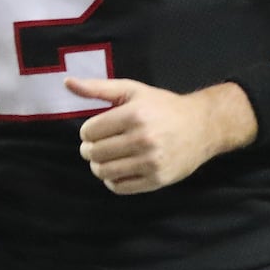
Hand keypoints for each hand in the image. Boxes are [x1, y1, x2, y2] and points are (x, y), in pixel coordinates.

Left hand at [67, 77, 221, 193]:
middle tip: (96, 146)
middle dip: (90, 150)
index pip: (89, 131)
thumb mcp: (131, 90)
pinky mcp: (158, 180)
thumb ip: (97, 88)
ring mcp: (151, 162)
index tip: (95, 131)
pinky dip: (113, 181)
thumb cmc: (162, 106)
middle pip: (95, 153)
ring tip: (105, 158)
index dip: (87, 132)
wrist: (202, 126)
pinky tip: (118, 170)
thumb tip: (67, 82)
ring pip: (104, 172)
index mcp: (134, 115)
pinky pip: (120, 187)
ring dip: (98, 166)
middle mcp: (143, 139)